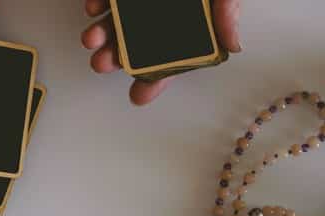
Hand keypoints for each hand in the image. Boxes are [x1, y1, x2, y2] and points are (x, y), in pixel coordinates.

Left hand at [82, 0, 241, 105]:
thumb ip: (228, 13)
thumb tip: (233, 45)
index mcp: (185, 26)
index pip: (168, 61)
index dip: (154, 81)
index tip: (138, 97)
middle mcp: (159, 15)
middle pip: (133, 45)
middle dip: (114, 58)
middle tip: (103, 64)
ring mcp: (138, 0)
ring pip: (114, 23)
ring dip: (100, 35)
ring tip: (91, 39)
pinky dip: (97, 3)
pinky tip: (92, 10)